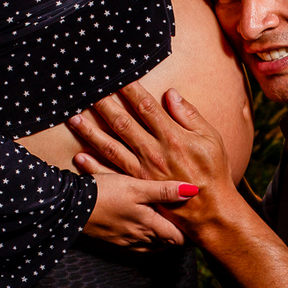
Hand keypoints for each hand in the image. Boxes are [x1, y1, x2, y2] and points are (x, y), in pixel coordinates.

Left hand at [70, 85, 236, 232]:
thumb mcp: (211, 139)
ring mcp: (143, 171)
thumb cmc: (214, 172)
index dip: (130, 90)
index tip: (117, 76)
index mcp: (172, 137)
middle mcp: (154, 152)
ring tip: (73, 119)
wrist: (211, 211)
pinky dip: (94, 166)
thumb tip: (170, 93)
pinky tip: (79, 156)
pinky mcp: (138, 187)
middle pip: (123, 123)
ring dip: (91, 132)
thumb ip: (189, 115)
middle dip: (104, 105)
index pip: (146, 107)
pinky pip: (112, 174)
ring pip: (111, 147)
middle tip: (88, 91)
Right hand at [82, 170, 198, 248]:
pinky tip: (139, 225)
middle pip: (167, 244)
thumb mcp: (137, 187)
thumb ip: (165, 191)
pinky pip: (135, 246)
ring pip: (151, 246)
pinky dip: (143, 238)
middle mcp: (140, 240)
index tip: (195, 221)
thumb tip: (193, 191)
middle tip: (184, 221)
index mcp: (150, 227)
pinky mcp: (112, 243)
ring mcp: (125, 244)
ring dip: (159, 237)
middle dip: (176, 235)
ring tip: (164, 222)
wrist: (69, 206)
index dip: (189, 232)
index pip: (179, 239)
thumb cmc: (105, 193)